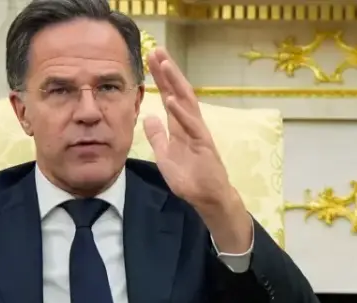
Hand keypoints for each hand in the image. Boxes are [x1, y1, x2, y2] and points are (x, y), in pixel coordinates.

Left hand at [143, 47, 248, 247]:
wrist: (208, 198)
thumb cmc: (190, 179)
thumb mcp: (165, 155)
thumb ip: (157, 136)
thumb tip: (149, 117)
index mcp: (181, 126)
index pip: (170, 96)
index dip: (160, 78)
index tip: (150, 59)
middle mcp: (191, 124)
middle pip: (179, 92)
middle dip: (168, 71)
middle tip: (156, 49)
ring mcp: (198, 132)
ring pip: (187, 102)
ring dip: (175, 82)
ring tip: (164, 63)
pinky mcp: (204, 145)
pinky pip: (191, 125)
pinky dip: (181, 112)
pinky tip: (170, 99)